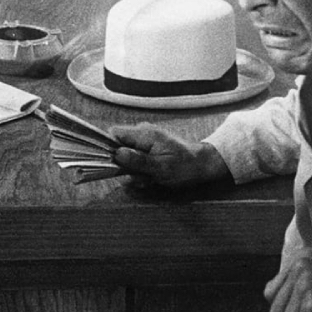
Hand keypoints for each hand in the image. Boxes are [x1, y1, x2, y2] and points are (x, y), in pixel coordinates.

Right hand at [110, 124, 229, 186]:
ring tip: (149, 178)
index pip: (114, 133)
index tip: (114, 164)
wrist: (202, 164)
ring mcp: (146, 140)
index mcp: (144, 134)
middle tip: (138, 176)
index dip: (109, 148)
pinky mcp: (149, 147)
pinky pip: (136, 158)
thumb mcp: (160, 167)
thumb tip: (117, 154)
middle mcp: (143, 133)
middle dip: (124, 164)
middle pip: (118, 145)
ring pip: (127, 155)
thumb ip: (137, 160)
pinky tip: (152, 177)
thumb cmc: (185, 166)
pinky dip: (141, 169)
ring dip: (134, 170)